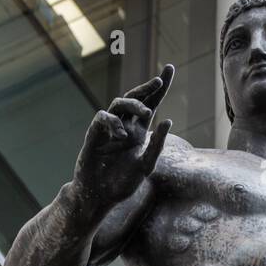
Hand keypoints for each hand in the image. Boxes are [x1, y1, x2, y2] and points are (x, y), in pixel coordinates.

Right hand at [73, 64, 173, 209]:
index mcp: (138, 132)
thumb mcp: (145, 166)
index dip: (160, 88)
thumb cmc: (121, 184)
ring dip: (134, 103)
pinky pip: (103, 118)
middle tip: (160, 81)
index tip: (170, 68)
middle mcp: (124, 126)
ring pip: (119, 103)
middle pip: (135, 98)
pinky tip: (122, 135)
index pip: (151, 104)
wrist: (99, 196)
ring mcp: (108, 129)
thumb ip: (156, 145)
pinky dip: (113, 122)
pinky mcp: (94, 135)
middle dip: (147, 87)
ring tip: (147, 111)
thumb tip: (168, 120)